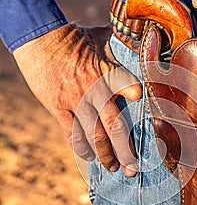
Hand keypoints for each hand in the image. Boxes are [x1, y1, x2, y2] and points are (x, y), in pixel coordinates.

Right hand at [13, 23, 142, 175]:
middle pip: (114, 126)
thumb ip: (126, 42)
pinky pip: (72, 133)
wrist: (40, 39)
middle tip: (133, 168)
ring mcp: (75, 100)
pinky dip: (81, 148)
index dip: (138, 99)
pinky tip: (89, 157)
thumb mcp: (104, 35)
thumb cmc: (76, 37)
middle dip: (126, 151)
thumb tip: (148, 38)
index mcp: (108, 71)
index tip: (148, 114)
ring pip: (94, 136)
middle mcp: (94, 90)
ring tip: (113, 167)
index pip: (130, 88)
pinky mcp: (58, 107)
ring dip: (105, 155)